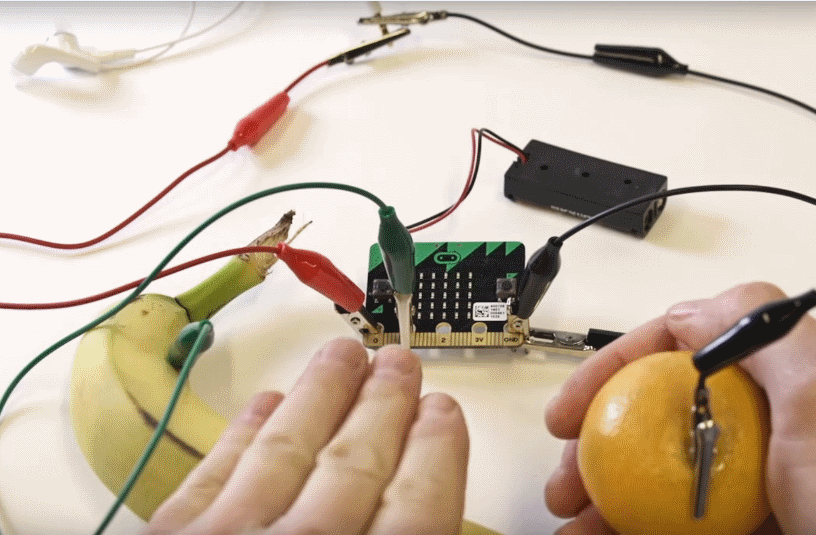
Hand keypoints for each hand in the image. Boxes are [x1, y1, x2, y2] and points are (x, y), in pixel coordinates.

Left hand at [145, 338, 468, 534]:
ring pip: (288, 452)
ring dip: (320, 396)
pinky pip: (215, 475)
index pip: (417, 510)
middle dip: (383, 404)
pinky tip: (265, 404)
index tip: (443, 411)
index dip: (436, 453)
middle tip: (396, 362)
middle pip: (355, 465)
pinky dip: (243, 435)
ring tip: (341, 356)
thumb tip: (436, 509)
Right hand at [544, 282, 815, 534]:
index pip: (681, 347)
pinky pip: (678, 521)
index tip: (570, 410)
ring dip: (605, 495)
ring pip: (662, 473)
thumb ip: (768, 338)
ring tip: (570, 521)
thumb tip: (694, 311)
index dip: (612, 368)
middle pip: (659, 413)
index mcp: (784, 382)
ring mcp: (760, 481)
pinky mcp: (755, 525)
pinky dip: (633, 529)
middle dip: (599, 443)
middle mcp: (769, 425)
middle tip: (566, 479)